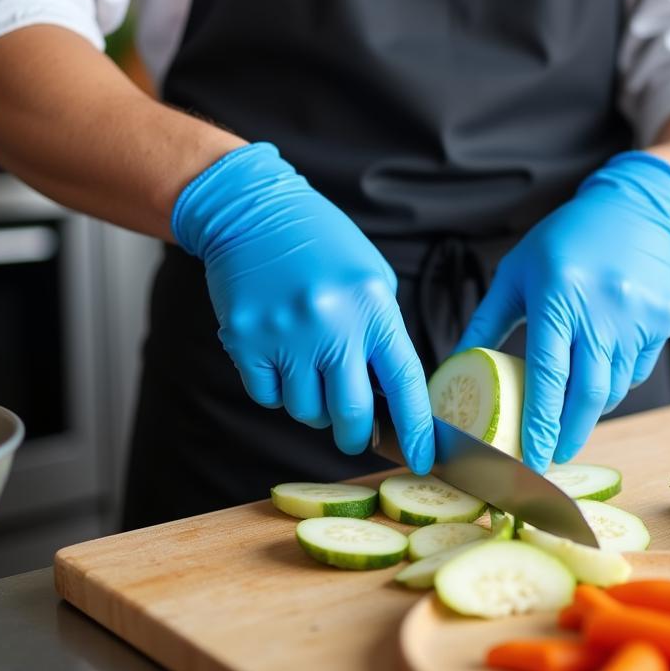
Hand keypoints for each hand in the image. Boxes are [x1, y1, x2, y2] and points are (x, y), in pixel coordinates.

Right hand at [172, 143, 433, 473]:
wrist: (252, 212)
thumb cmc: (320, 245)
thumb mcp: (369, 278)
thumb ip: (380, 334)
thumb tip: (389, 398)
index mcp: (372, 305)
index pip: (405, 381)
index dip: (418, 428)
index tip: (424, 459)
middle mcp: (331, 322)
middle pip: (352, 413)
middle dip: (357, 435)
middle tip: (357, 435)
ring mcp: (285, 334)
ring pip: (306, 410)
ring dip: (313, 405)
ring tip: (311, 369)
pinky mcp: (245, 340)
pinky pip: (268, 397)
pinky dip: (277, 390)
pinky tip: (280, 357)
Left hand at [457, 151, 669, 472]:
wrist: (635, 210)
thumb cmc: (563, 240)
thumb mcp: (516, 273)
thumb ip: (486, 322)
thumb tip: (454, 365)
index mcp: (558, 296)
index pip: (547, 375)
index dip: (539, 424)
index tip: (530, 459)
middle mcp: (602, 310)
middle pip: (587, 395)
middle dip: (568, 435)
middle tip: (550, 458)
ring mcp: (638, 318)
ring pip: (613, 388)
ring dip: (589, 410)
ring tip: (568, 417)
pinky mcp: (662, 322)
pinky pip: (634, 370)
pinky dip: (613, 381)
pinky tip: (597, 369)